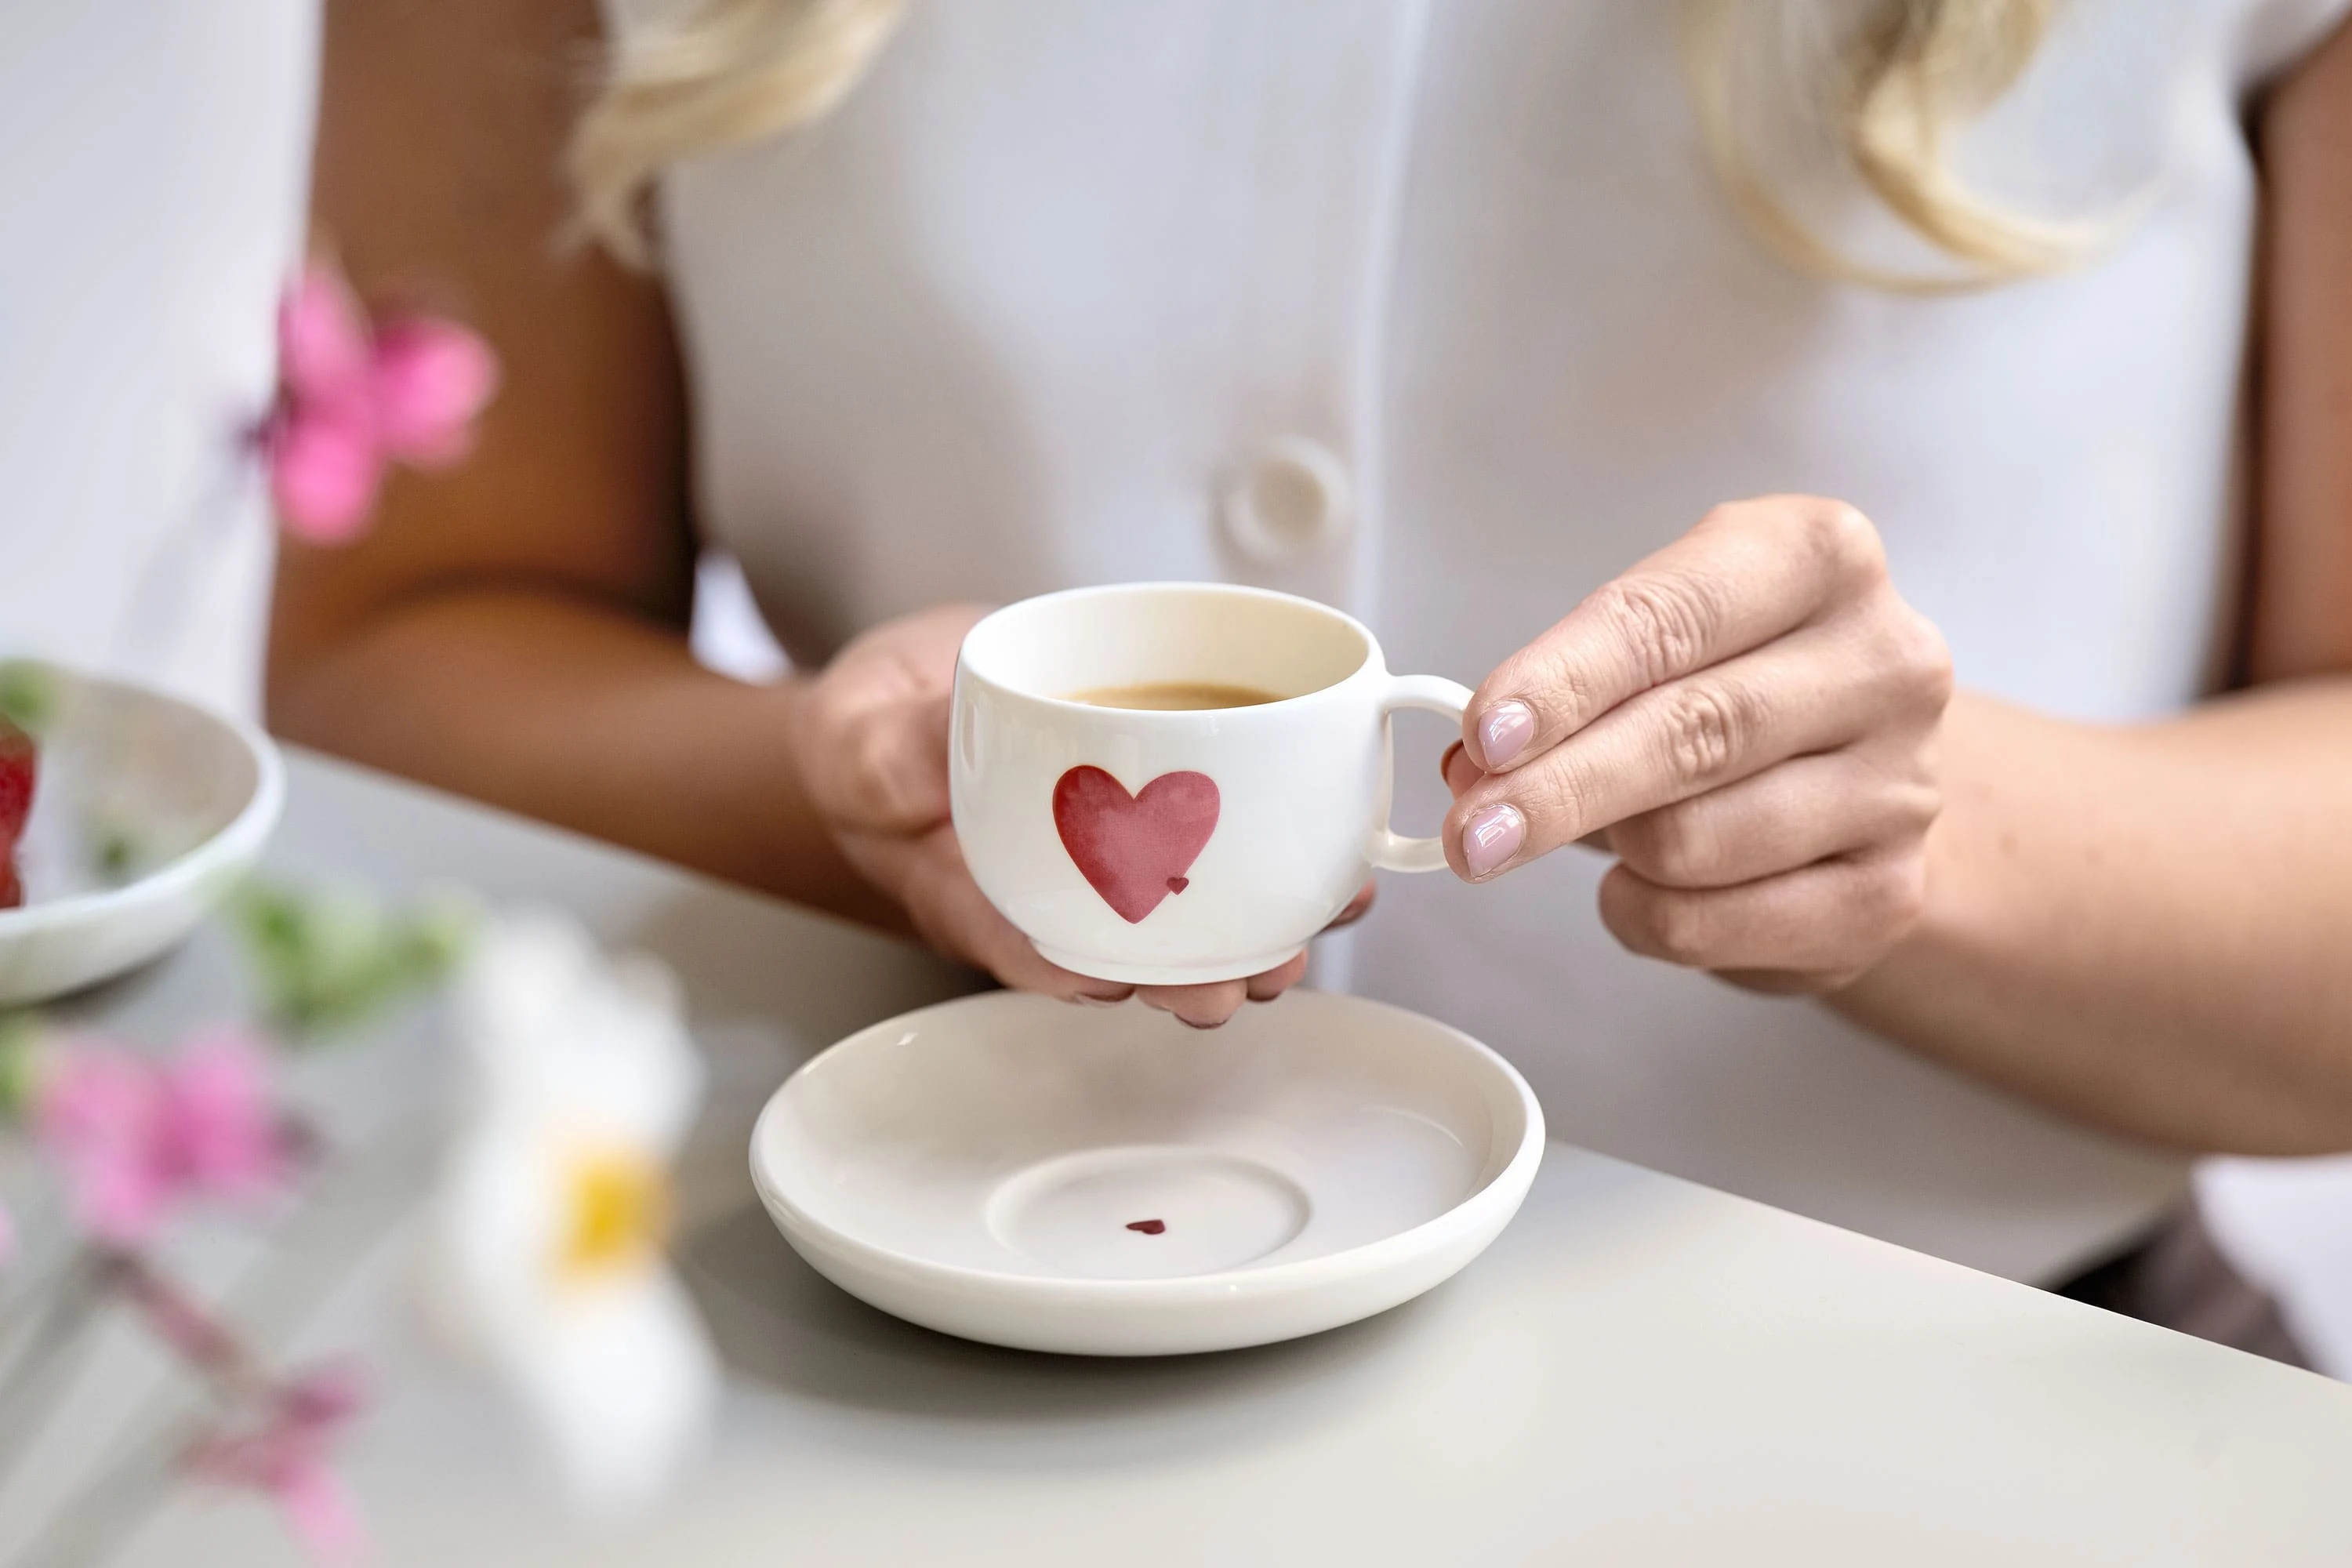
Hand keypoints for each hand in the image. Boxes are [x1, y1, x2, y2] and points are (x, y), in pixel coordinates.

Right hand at [789, 604, 1356, 1025]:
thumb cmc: (873, 736)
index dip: (1075, 972)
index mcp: (969, 890)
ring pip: (1181, 920)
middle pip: (1123, 957)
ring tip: (1307, 932)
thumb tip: (931, 752)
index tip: (1119, 983)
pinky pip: (1212, 851)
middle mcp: (1047, 892)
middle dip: (1190, 977)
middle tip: (1246, 977)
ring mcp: (1100, 864)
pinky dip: (1271, 858)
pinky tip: (1326, 859)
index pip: (1023, 946)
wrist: (908, 697)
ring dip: (1248, 934)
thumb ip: (885, 755)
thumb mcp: (854, 736)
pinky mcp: (1147, 818)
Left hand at [1442, 497, 1951, 993]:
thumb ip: (1565, 692)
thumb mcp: (1657, 644)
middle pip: (1690, 734)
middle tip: (1470, 835)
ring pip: (1694, 842)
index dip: (1564, 683)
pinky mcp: (1888, 894)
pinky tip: (1643, 888)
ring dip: (1615, 853)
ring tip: (1608, 836)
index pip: (1669, 621)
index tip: (1483, 737)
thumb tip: (1470, 769)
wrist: (1868, 772)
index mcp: (1818, 557)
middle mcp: (1883, 661)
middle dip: (1559, 790)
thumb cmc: (1739, 684)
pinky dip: (1645, 916)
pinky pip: (1714, 925)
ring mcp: (1902, 784)